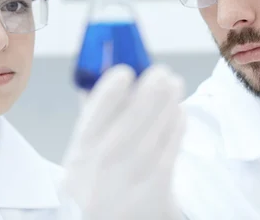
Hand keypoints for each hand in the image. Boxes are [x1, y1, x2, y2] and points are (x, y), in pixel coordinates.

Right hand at [62, 64, 185, 219]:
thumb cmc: (95, 182)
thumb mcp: (83, 153)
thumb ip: (95, 117)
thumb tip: (110, 77)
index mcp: (80, 151)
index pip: (96, 113)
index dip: (111, 89)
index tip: (125, 71)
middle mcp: (104, 164)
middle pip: (133, 118)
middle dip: (150, 89)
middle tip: (162, 72)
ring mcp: (132, 177)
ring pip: (156, 130)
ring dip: (168, 103)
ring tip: (174, 85)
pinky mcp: (156, 188)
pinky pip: (171, 148)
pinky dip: (177, 126)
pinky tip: (179, 112)